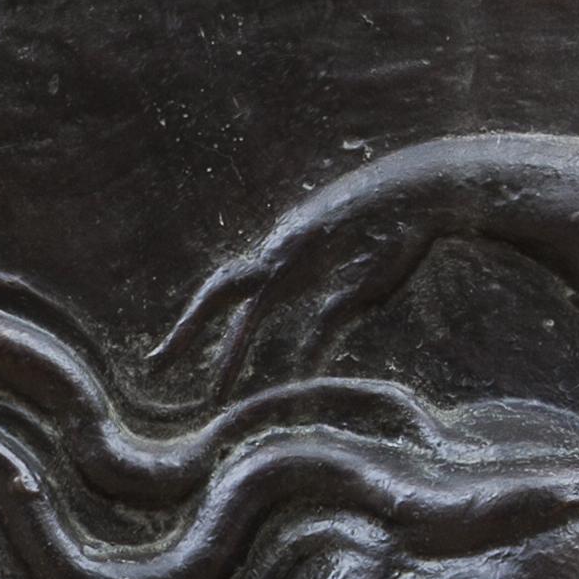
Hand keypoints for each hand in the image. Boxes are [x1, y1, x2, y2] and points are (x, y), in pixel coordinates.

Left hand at [152, 180, 442, 399]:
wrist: (423, 191)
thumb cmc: (398, 235)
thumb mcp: (358, 292)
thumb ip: (326, 325)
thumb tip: (302, 364)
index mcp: (284, 253)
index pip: (234, 289)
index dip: (206, 317)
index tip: (183, 346)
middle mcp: (278, 251)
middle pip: (218, 290)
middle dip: (186, 329)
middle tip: (155, 367)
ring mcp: (290, 252)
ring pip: (232, 299)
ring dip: (203, 341)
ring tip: (181, 380)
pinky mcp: (307, 261)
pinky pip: (271, 315)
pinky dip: (252, 352)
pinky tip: (240, 387)